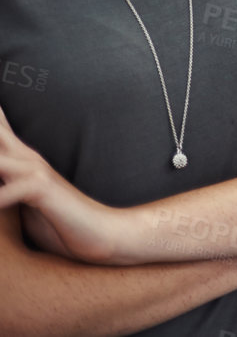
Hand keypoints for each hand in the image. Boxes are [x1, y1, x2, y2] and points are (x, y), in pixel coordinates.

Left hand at [0, 103, 123, 262]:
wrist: (101, 233)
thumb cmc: (59, 224)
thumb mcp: (22, 205)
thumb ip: (8, 188)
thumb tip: (1, 180)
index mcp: (20, 158)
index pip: (0, 128)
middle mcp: (26, 158)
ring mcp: (35, 170)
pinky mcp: (42, 189)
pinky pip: (12, 188)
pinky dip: (0, 197)